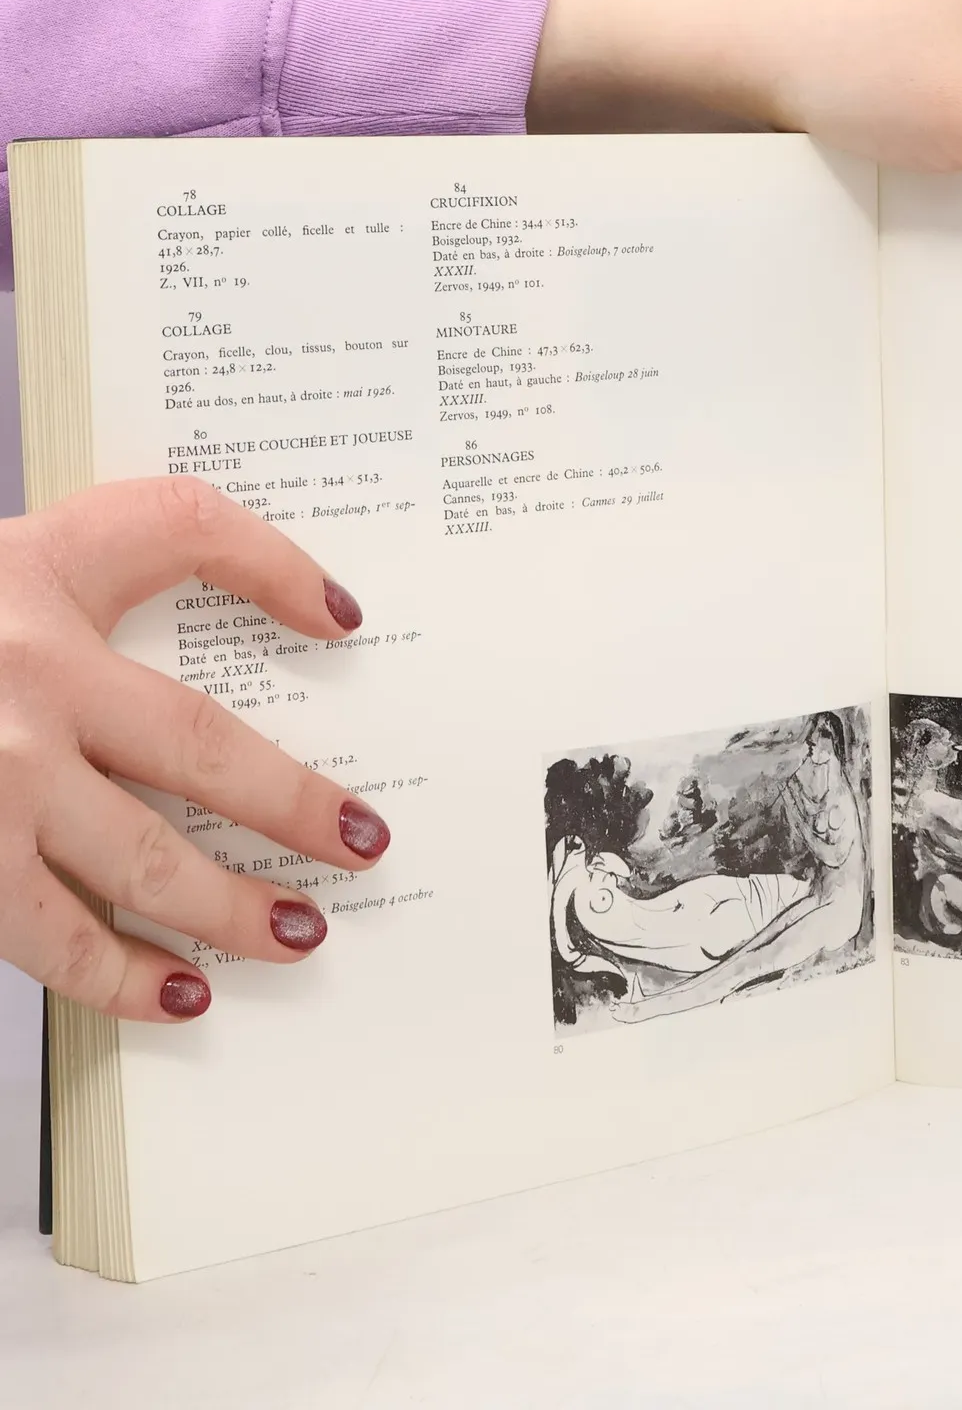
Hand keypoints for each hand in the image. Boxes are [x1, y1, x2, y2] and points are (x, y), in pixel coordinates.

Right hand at [0, 478, 387, 1022]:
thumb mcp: (32, 550)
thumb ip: (169, 542)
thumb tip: (330, 610)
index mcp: (38, 583)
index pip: (180, 534)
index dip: (271, 566)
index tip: (344, 623)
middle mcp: (18, 685)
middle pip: (192, 747)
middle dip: (289, 804)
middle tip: (361, 847)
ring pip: (129, 862)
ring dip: (222, 909)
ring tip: (293, 937)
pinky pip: (42, 931)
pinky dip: (113, 973)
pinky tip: (172, 992)